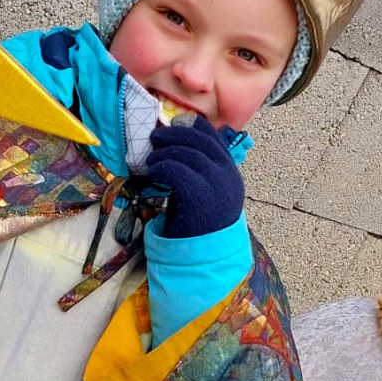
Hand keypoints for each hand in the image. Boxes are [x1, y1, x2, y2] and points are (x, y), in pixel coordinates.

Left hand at [146, 116, 243, 238]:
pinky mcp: (199, 198)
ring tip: (151, 160)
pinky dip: (162, 166)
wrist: (204, 256)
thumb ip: (200, 169)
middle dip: (174, 135)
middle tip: (155, 138)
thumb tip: (177, 139)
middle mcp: (227, 177)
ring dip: (164, 153)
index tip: (175, 124)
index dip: (192, 126)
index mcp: (230, 173)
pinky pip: (177, 170)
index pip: (213, 137)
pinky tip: (153, 172)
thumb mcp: (207, 192)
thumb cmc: (199, 224)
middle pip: (199, 142)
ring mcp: (216, 187)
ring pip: (188, 154)